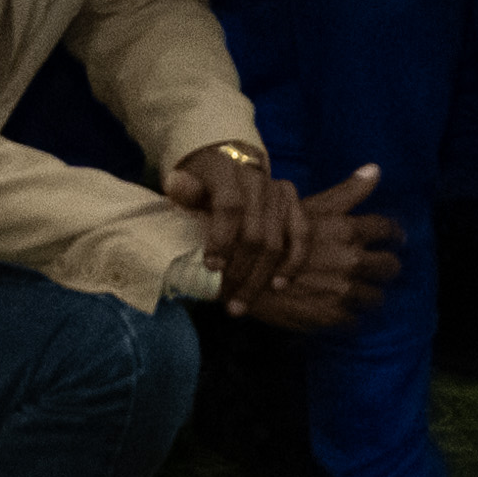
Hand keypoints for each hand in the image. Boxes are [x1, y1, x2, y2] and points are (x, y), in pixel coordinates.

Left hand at [174, 143, 319, 299]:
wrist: (230, 173)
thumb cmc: (204, 188)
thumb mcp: (188, 186)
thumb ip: (183, 190)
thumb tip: (175, 185)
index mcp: (226, 171)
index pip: (230, 206)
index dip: (222, 239)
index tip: (211, 267)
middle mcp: (256, 179)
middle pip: (254, 234)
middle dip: (238, 273)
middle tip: (225, 300)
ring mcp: (278, 191)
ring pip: (275, 243)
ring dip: (259, 279)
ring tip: (241, 304)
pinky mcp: (294, 202)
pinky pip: (302, 236)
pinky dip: (292, 264)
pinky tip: (278, 285)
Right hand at [229, 178, 407, 335]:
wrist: (242, 268)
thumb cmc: (275, 232)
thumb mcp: (310, 206)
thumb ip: (347, 192)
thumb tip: (377, 169)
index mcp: (348, 229)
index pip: (389, 231)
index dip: (395, 236)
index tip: (395, 241)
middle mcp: (350, 259)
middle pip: (390, 267)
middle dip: (385, 268)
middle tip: (376, 270)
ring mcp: (342, 290)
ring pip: (376, 298)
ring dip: (368, 295)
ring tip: (357, 294)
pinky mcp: (329, 316)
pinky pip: (354, 321)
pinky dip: (348, 317)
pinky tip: (337, 310)